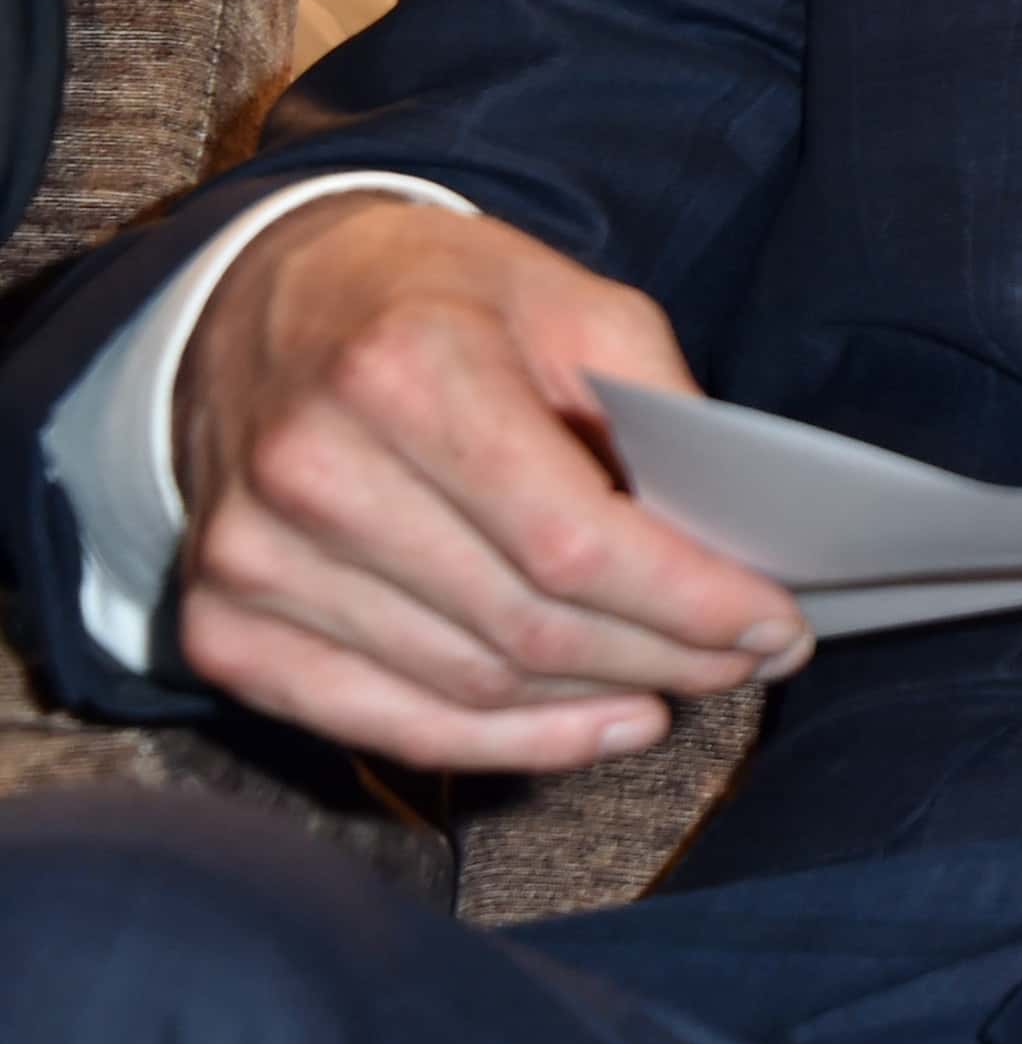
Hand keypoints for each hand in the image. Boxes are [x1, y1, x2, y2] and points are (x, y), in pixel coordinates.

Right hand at [170, 197, 806, 770]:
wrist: (267, 299)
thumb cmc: (442, 299)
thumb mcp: (572, 301)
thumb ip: (657, 409)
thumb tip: (734, 537)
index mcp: (405, 372)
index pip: (574, 542)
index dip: (690, 602)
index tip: (778, 626)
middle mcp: (314, 473)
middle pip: (527, 626)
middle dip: (665, 657)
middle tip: (749, 660)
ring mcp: (253, 561)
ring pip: (468, 686)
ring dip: (595, 703)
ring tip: (683, 687)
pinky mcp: (222, 628)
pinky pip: (384, 725)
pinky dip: (501, 744)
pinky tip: (590, 726)